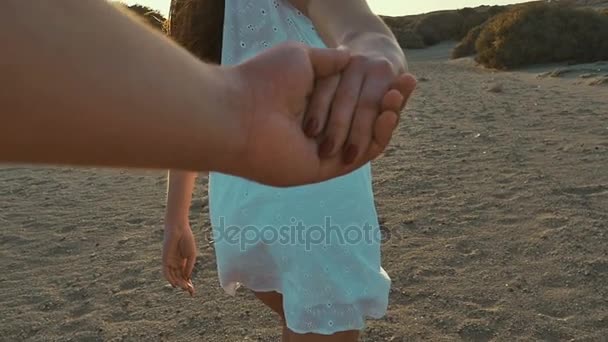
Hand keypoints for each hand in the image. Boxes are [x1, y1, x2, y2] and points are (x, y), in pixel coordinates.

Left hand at [162, 223, 195, 295]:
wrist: (179, 229)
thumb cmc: (186, 240)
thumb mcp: (191, 256)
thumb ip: (189, 267)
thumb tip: (187, 278)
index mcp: (183, 262)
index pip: (185, 276)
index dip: (189, 285)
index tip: (192, 293)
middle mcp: (176, 264)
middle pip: (179, 278)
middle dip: (184, 285)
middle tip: (190, 291)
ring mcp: (170, 262)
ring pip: (173, 277)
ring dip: (178, 283)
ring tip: (184, 287)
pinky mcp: (165, 260)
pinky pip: (166, 272)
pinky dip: (170, 278)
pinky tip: (175, 284)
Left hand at [224, 42, 402, 186]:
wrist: (238, 111)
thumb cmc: (263, 80)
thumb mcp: (302, 58)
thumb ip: (330, 62)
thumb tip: (351, 57)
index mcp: (310, 105)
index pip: (353, 99)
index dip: (377, 88)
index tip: (398, 72)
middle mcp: (317, 129)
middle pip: (363, 120)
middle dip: (388, 102)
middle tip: (408, 83)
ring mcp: (320, 151)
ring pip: (364, 139)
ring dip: (386, 119)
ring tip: (400, 96)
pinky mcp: (322, 170)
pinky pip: (358, 157)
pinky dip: (377, 137)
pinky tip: (388, 114)